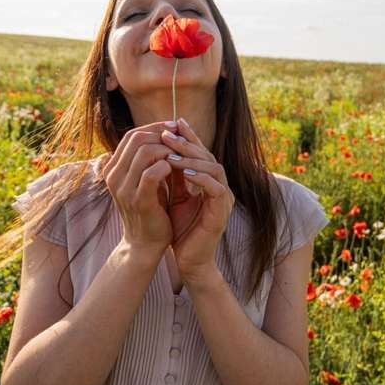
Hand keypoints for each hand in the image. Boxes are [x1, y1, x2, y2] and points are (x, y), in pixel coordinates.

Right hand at [101, 121, 180, 258]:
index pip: (132, 135)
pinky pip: (152, 173)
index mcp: (114, 168)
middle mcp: (114, 175)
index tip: (174, 127)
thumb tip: (171, 131)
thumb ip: (154, 159)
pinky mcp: (138, 200)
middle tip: (181, 138)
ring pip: (145, 152)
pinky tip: (178, 169)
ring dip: (168, 149)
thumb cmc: (150, 209)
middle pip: (137, 138)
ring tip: (182, 155)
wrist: (145, 244)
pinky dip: (167, 166)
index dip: (154, 128)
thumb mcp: (149, 180)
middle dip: (162, 135)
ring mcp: (123, 188)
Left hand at [161, 118, 233, 281]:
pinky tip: (185, 173)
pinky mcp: (222, 212)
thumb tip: (159, 150)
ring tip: (171, 152)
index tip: (172, 123)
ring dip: (192, 158)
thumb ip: (173, 176)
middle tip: (167, 133)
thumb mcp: (174, 197)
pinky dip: (201, 178)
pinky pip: (216, 188)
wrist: (188, 260)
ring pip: (214, 168)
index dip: (188, 137)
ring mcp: (224, 199)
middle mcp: (220, 187)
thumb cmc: (181, 230)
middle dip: (187, 143)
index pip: (201, 152)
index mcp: (209, 182)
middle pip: (208, 155)